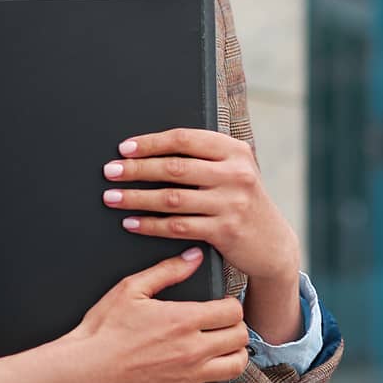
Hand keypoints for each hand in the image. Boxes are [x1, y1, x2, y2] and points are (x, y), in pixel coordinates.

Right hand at [60, 246, 250, 382]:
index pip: (232, 311)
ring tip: (229, 350)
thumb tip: (194, 256)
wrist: (86, 370)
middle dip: (236, 328)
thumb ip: (167, 270)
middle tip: (226, 327)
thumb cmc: (104, 331)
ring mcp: (190, 377)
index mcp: (183, 319)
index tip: (223, 307)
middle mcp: (193, 349)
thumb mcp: (131, 289)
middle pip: (239, 337)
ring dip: (237, 356)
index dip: (231, 306)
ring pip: (236, 366)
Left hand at [101, 127, 300, 284]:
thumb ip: (203, 158)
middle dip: (136, 169)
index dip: (151, 142)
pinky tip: (132, 222)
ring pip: (172, 198)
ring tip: (112, 197)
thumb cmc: (241, 201)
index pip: (184, 139)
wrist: (272, 243)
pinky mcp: (225, 231)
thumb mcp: (233, 171)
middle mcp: (235, 173)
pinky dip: (150, 224)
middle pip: (174, 167)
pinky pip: (178, 227)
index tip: (125, 148)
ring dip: (136, 198)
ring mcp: (231, 203)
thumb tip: (150, 150)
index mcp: (234, 150)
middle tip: (110, 171)